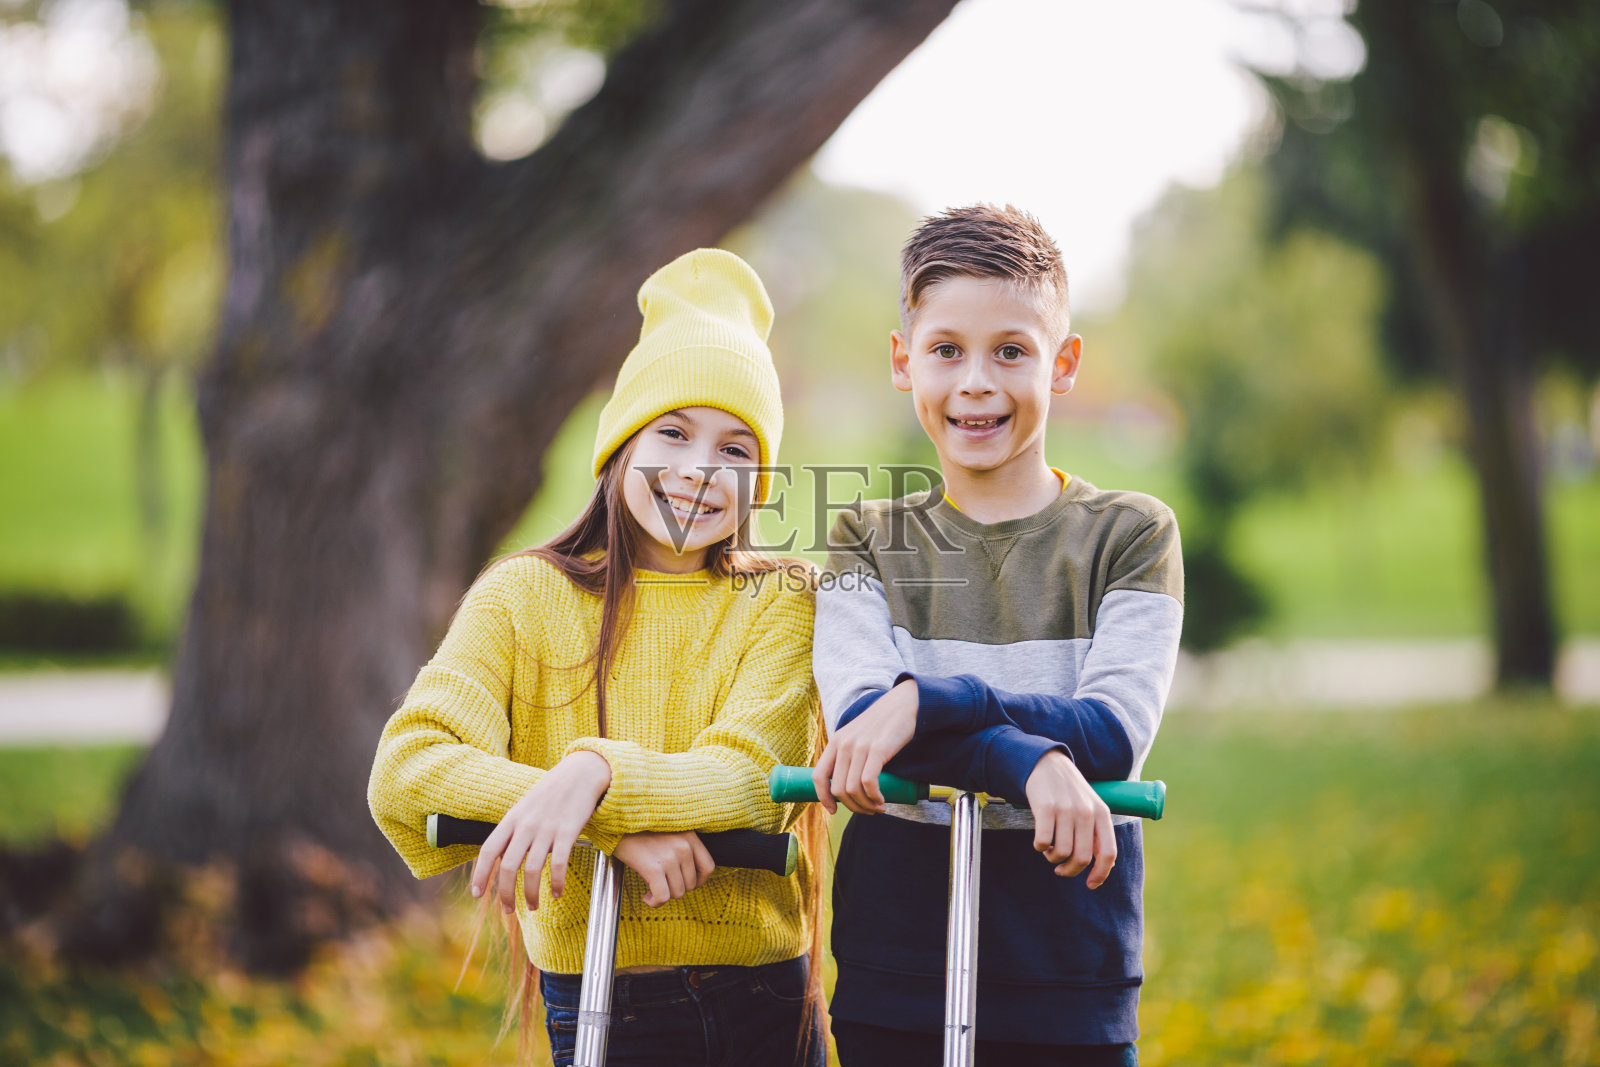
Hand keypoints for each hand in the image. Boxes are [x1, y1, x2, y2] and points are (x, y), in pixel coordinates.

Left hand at [470, 750, 611, 912]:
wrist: (580, 773)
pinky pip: (558, 864)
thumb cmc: (551, 793)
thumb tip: (499, 858)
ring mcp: (546, 828)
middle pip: (508, 866)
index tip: (476, 894)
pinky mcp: (567, 831)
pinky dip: (556, 883)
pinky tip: (557, 893)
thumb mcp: (525, 807)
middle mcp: (526, 825)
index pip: (488, 850)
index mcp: (512, 819)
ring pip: (532, 870)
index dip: (480, 874)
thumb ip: (512, 830)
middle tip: (508, 910)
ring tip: (533, 906)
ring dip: (530, 894)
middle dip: (505, 893)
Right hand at [612, 832, 715, 906]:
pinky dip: (655, 902)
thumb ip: (682, 847)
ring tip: (652, 888)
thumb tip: (687, 876)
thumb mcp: (669, 831)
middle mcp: (683, 847)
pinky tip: (647, 897)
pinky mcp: (653, 868)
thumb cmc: (639, 828)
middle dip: (676, 888)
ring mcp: (669, 858)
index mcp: (690, 836)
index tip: (686, 883)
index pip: (708, 867)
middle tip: (662, 883)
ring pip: (677, 893)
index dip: (699, 881)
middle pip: (691, 884)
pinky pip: (662, 897)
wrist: (615, 821)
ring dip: (664, 896)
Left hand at [812, 679, 917, 815]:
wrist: (903, 704)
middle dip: (853, 807)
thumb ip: (849, 755)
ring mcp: (859, 746)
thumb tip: (848, 787)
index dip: (823, 798)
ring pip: (853, 789)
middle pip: (838, 789)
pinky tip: (882, 800)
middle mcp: (843, 744)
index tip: (834, 810)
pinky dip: (875, 797)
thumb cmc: (882, 725)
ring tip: (878, 807)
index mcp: (835, 742)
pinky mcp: (877, 749)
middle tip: (868, 810)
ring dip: (866, 805)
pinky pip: (869, 783)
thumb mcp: (857, 736)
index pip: (818, 776)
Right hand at [1025, 750, 1116, 888]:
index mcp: (1102, 814)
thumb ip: (1098, 834)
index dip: (1100, 874)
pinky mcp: (1045, 807)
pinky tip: (1039, 842)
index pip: (1108, 853)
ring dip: (1052, 858)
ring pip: (1061, 853)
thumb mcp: (1091, 808)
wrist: (1047, 764)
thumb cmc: (1070, 792)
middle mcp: (1086, 812)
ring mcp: (1066, 809)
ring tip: (1049, 850)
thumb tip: (1105, 867)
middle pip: (1081, 858)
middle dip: (1069, 870)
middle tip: (1060, 869)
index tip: (1090, 884)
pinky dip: (1040, 847)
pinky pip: (1043, 841)